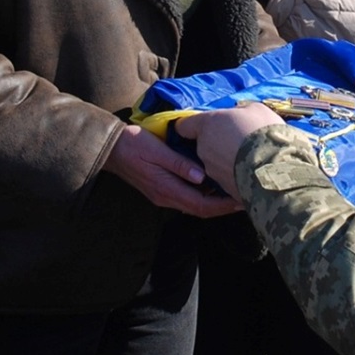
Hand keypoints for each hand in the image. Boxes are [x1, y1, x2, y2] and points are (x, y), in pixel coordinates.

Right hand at [101, 123, 242, 217]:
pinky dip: (203, 197)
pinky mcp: (161, 190)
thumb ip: (179, 164)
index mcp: (166, 188)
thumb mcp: (157, 150)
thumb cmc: (133, 144)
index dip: (222, 206)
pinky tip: (213, 186)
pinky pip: (187, 199)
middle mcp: (166, 197)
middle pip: (200, 210)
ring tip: (233, 193)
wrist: (110, 148)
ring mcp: (163, 195)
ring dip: (214, 204)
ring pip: (194, 206)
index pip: (201, 205)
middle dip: (222, 208)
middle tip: (244, 198)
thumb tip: (202, 177)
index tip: (241, 200)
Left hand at [170, 103, 283, 203]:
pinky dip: (238, 175)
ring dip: (230, 160)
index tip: (206, 126)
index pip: (185, 126)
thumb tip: (241, 114)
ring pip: (217, 163)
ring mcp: (213, 172)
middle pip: (204, 145)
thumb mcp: (256, 109)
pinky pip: (229, 178)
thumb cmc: (262, 131)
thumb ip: (241, 111)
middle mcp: (204, 149)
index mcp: (207, 125)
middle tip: (241, 140)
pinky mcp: (224, 188)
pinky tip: (256, 172)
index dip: (194, 126)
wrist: (275, 166)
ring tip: (253, 158)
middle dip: (219, 143)